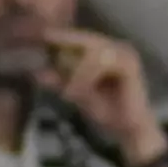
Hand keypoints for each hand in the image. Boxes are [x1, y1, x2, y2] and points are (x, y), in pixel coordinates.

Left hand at [48, 27, 165, 166]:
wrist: (129, 130)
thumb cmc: (107, 111)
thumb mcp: (77, 94)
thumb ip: (61, 82)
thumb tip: (38, 73)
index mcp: (108, 52)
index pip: (83, 39)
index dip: (64, 36)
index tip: (43, 36)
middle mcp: (118, 48)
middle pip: (88, 40)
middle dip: (67, 42)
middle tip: (47, 42)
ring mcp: (125, 55)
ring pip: (93, 52)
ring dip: (76, 71)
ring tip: (67, 94)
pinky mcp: (129, 66)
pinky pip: (101, 63)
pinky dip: (85, 77)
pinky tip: (77, 93)